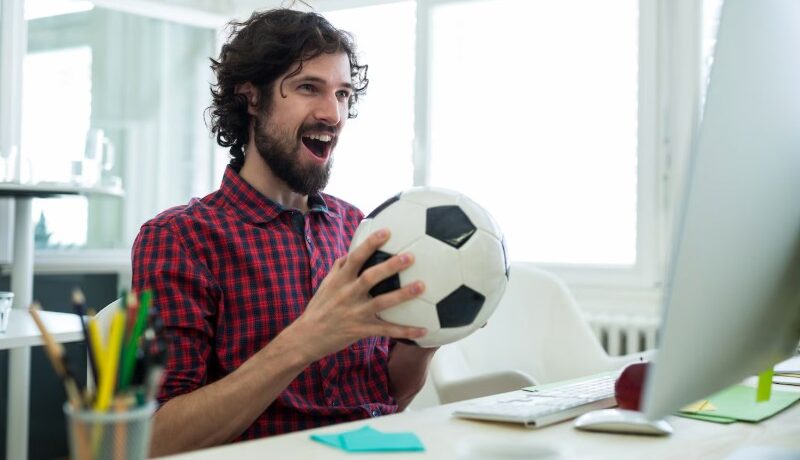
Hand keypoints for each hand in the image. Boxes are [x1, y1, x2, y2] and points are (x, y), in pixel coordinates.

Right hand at [287, 228, 426, 361]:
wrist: (306, 338)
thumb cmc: (318, 308)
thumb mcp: (326, 284)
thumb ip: (339, 267)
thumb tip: (352, 252)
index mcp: (340, 280)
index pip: (355, 257)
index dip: (370, 244)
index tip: (386, 231)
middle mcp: (347, 294)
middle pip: (370, 277)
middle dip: (390, 266)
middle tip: (410, 256)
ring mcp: (355, 313)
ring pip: (381, 302)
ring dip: (402, 294)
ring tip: (421, 286)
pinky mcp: (361, 330)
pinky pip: (386, 330)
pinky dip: (405, 331)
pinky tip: (423, 330)